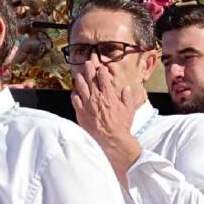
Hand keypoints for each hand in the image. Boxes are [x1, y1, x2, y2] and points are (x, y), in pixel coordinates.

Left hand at [71, 61, 141, 183]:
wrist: (112, 139)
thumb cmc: (121, 125)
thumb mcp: (129, 109)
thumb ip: (126, 97)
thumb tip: (126, 88)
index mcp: (108, 96)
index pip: (103, 78)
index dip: (101, 70)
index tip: (101, 67)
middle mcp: (96, 98)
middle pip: (90, 79)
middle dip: (88, 69)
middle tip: (87, 63)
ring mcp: (87, 105)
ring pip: (81, 87)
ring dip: (80, 79)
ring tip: (79, 74)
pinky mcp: (81, 113)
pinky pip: (74, 100)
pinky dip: (74, 94)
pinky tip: (75, 92)